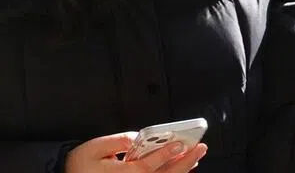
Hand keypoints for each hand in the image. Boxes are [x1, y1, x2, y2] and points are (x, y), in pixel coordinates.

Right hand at [64, 132, 207, 171]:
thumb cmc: (82, 164)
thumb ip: (116, 141)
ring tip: (196, 156)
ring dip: (181, 169)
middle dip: (183, 162)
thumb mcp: (94, 148)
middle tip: (199, 148)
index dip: (165, 155)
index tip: (180, 145)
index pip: (147, 165)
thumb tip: (136, 138)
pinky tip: (183, 168)